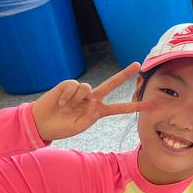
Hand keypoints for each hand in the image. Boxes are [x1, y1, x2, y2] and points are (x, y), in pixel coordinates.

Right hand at [31, 64, 152, 141]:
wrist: (41, 123)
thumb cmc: (61, 127)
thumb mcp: (79, 126)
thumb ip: (90, 116)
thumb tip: (95, 100)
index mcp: (98, 111)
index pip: (120, 108)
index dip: (135, 106)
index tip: (152, 104)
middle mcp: (92, 99)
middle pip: (111, 84)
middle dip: (124, 74)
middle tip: (137, 65)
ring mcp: (81, 92)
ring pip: (88, 87)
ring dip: (77, 99)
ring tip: (66, 107)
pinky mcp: (68, 85)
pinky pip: (74, 86)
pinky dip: (68, 96)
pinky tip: (61, 103)